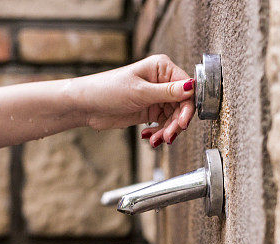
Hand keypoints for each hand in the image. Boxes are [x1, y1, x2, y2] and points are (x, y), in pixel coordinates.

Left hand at [71, 54, 195, 146]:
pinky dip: (159, 133)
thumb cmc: (108, 90)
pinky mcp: (150, 110)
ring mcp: (157, 97)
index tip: (183, 123)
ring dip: (167, 131)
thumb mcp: (140, 92)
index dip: (187, 107)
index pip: (186, 88)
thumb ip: (168, 92)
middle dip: (175, 124)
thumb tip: (192, 87)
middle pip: (182, 106)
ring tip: (155, 140)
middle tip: (168, 137)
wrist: (87, 105)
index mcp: (162, 68)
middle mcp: (162, 81)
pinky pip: (163, 124)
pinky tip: (149, 137)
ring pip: (173, 118)